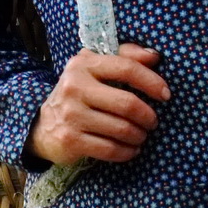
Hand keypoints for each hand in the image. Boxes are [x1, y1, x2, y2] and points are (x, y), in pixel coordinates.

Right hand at [28, 43, 169, 167]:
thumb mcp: (95, 68)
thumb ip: (124, 57)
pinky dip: (127, 152)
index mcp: (84, 64)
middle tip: (153, 122)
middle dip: (147, 116)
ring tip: (141, 136)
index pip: (126, 68)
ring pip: (121, 129)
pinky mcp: (70, 140)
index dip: (151, 81)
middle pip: (127, 103)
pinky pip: (110, 149)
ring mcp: (71, 115)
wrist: (42, 125)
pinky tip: (131, 149)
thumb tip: (154, 56)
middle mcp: (75, 87)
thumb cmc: (79, 93)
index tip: (165, 95)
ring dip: (139, 136)